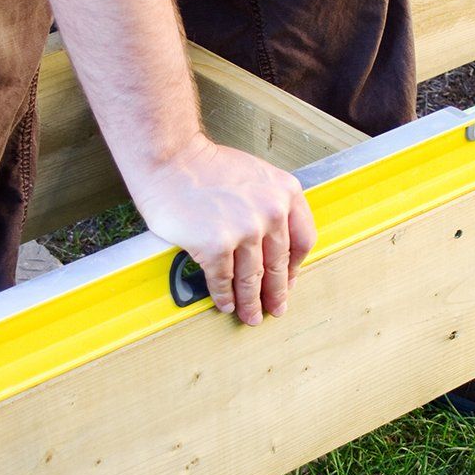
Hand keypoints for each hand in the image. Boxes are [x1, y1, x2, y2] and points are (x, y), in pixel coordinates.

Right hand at [131, 134, 316, 325]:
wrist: (171, 158)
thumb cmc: (205, 165)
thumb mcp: (256, 175)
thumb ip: (270, 203)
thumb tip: (271, 241)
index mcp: (286, 192)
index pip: (303, 240)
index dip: (295, 267)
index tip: (289, 281)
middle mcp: (271, 212)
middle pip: (278, 264)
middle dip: (276, 293)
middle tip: (275, 309)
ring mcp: (244, 230)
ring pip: (252, 277)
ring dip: (251, 302)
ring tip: (250, 316)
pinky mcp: (215, 246)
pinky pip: (223, 279)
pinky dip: (224, 296)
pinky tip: (224, 304)